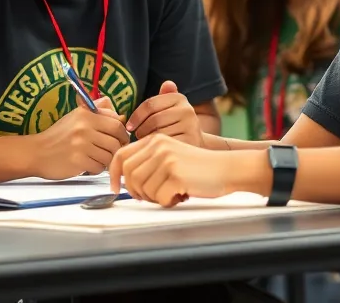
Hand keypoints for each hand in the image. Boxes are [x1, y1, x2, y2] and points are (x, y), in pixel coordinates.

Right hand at [28, 96, 129, 180]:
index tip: (121, 140)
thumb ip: (98, 111)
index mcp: (86, 114)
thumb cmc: (59, 135)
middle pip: (116, 141)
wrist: (36, 153)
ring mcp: (81, 145)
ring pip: (109, 156)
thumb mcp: (76, 116)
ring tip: (97, 159)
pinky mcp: (78, 161)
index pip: (117, 124)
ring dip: (106, 160)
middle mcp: (84, 128)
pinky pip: (99, 167)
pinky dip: (96, 169)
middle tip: (112, 152)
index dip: (122, 134)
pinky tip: (88, 165)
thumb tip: (120, 116)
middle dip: (117, 149)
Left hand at [109, 134, 230, 205]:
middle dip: (136, 192)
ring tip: (172, 192)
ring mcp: (167, 159)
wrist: (226, 168)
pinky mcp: (176, 174)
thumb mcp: (171, 155)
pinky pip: (160, 197)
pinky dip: (169, 201)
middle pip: (129, 175)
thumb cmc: (198, 168)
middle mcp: (159, 146)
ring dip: (155, 198)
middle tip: (151, 197)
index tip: (115, 188)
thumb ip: (149, 160)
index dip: (113, 174)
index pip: (121, 155)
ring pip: (143, 189)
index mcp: (155, 139)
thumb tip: (124, 179)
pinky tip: (181, 194)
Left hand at [126, 81, 201, 144]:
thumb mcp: (169, 109)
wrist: (194, 145)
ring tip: (147, 143)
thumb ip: (164, 97)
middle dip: (141, 130)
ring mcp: (190, 126)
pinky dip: (156, 149)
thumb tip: (167, 83)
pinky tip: (156, 150)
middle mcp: (187, 110)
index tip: (129, 127)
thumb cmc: (174, 126)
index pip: (150, 104)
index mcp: (179, 98)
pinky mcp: (190, 141)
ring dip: (148, 140)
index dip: (136, 116)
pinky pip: (165, 145)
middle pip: (153, 120)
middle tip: (139, 137)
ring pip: (158, 133)